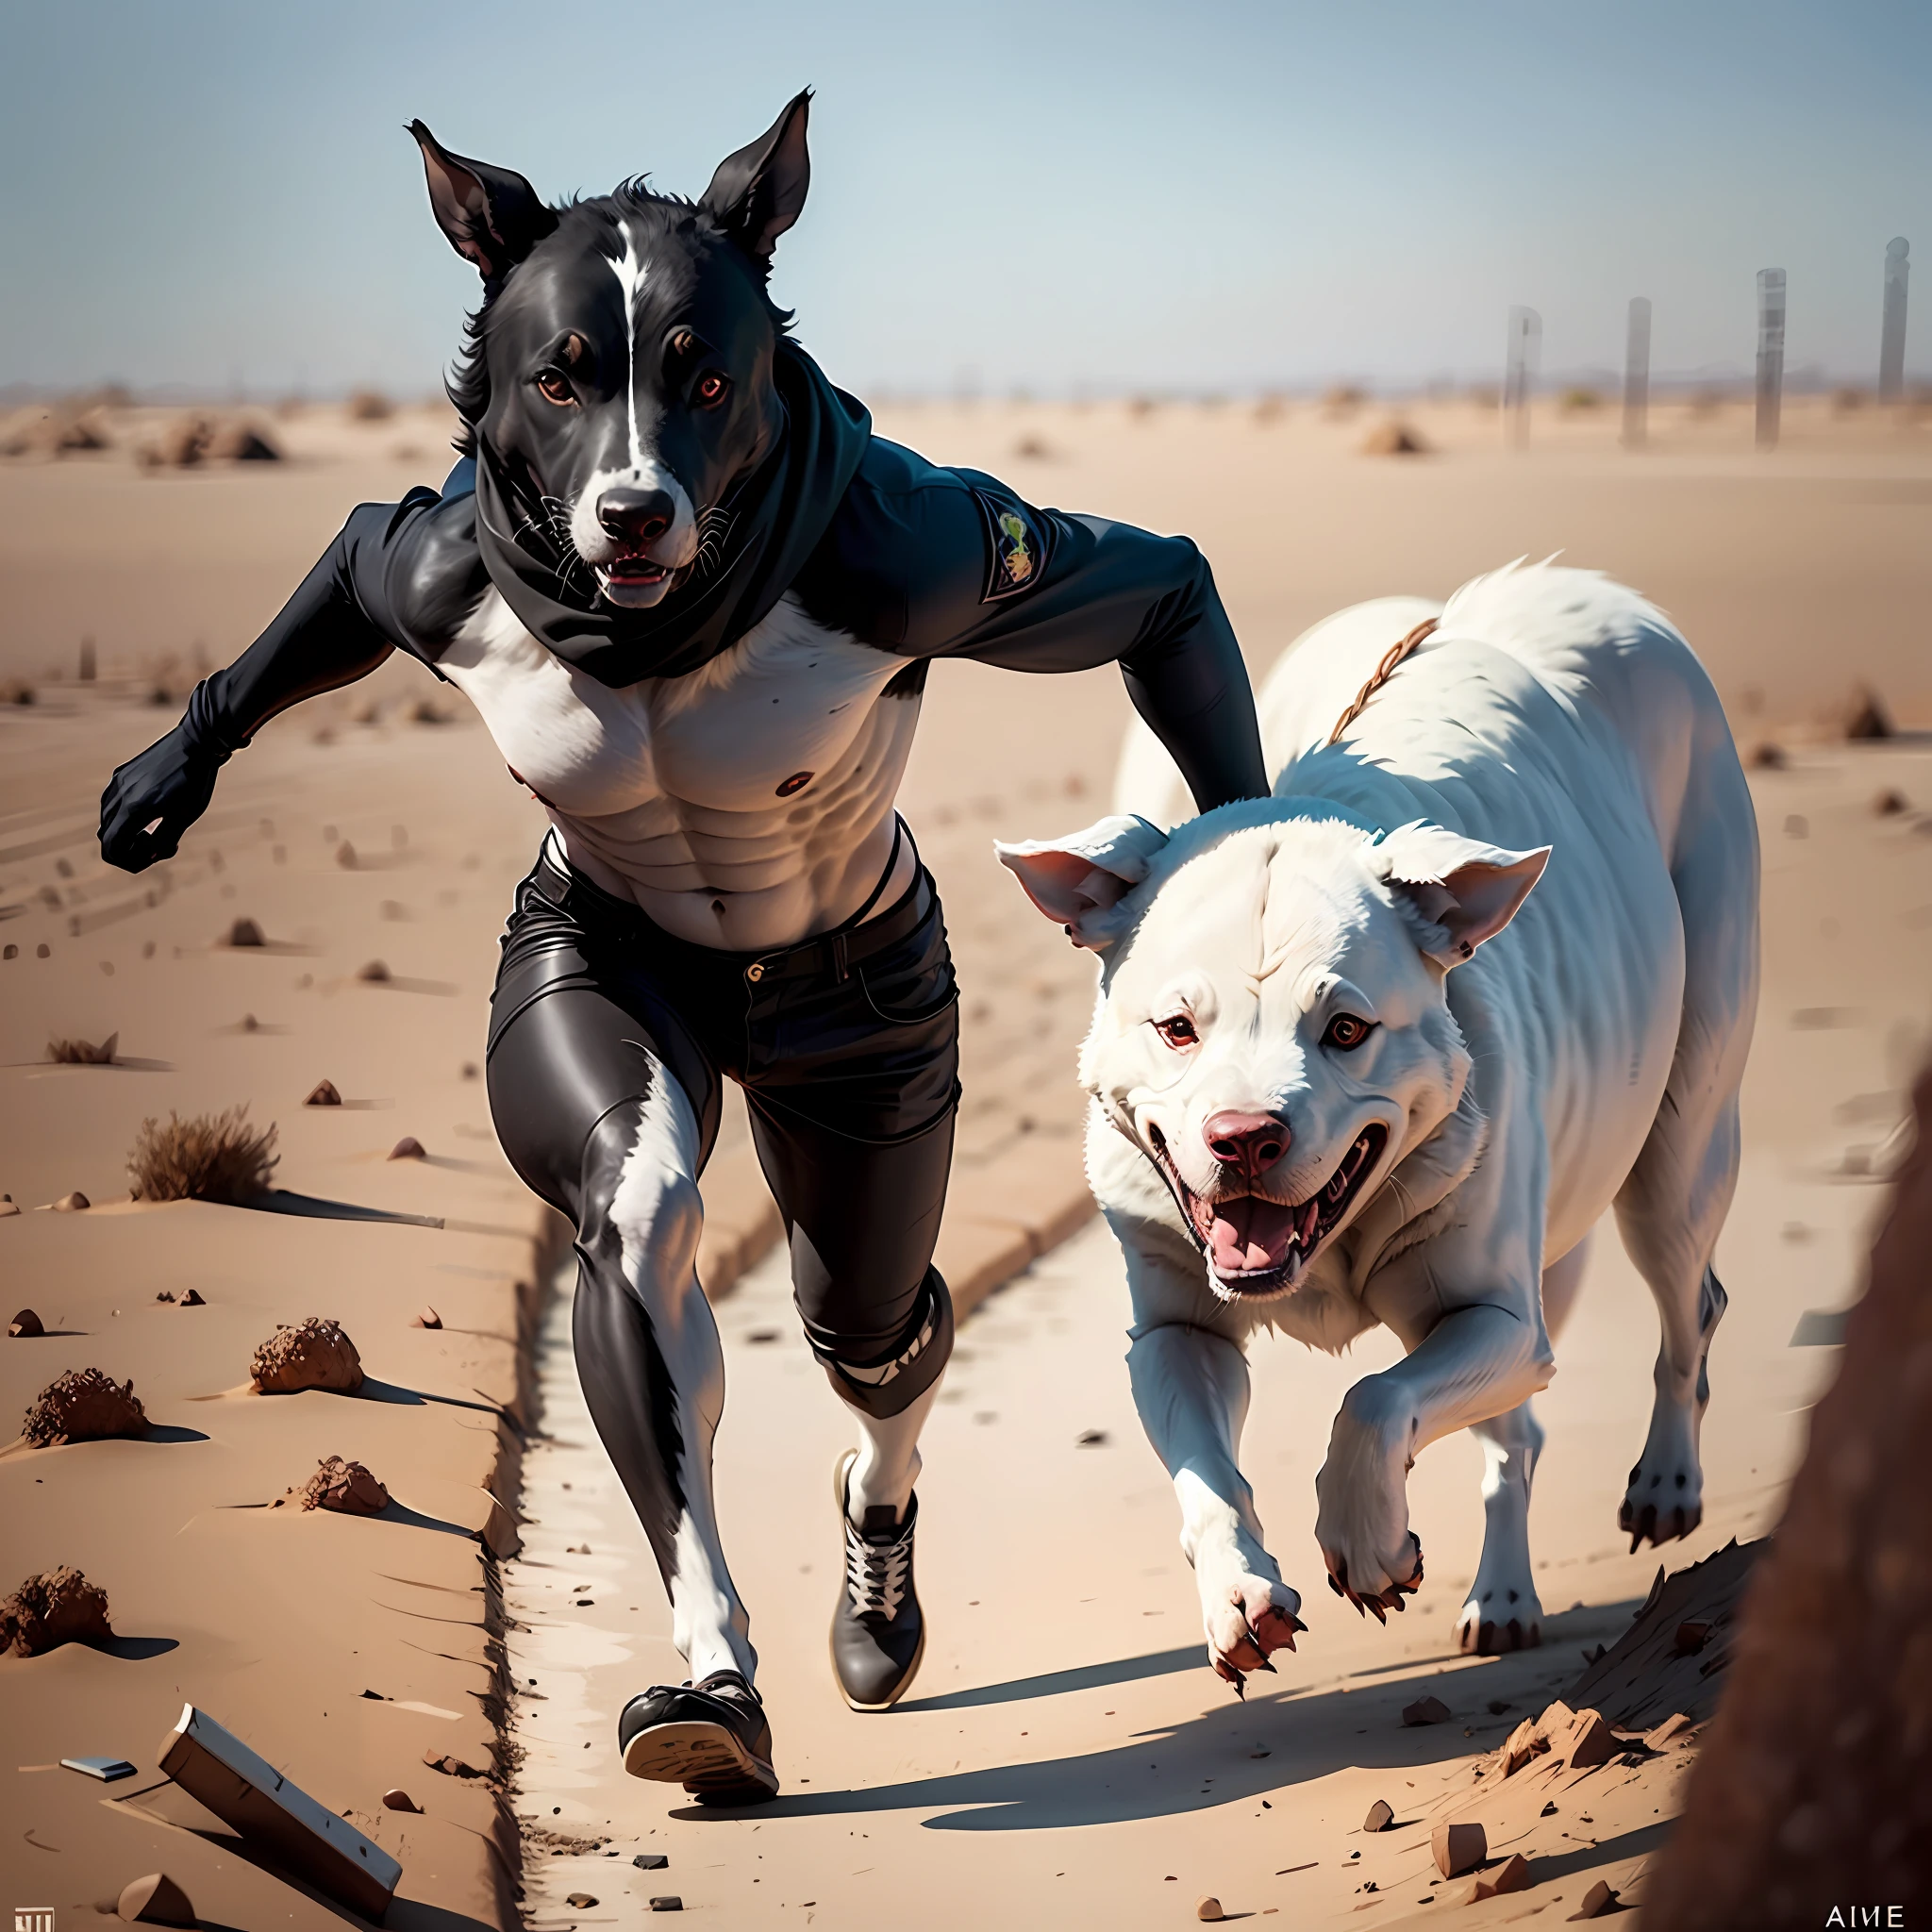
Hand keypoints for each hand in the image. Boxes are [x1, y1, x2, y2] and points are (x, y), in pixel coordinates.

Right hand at [99, 719, 224, 872]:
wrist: (196, 743)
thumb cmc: (194, 782)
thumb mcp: (184, 817)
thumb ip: (163, 840)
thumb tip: (150, 855)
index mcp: (133, 810)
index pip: (112, 848)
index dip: (129, 862)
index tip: (155, 856)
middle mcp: (118, 796)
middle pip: (107, 837)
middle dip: (130, 849)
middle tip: (159, 845)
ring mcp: (117, 783)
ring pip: (107, 820)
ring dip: (126, 832)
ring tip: (156, 829)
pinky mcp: (121, 773)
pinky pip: (111, 802)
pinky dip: (124, 815)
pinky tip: (150, 812)